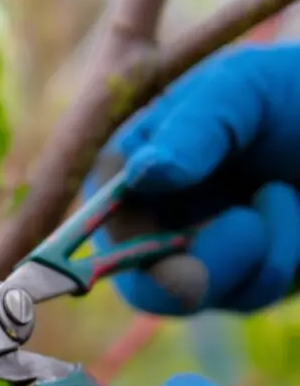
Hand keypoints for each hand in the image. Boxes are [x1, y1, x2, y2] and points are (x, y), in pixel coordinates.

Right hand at [84, 44, 299, 313]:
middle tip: (246, 228)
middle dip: (193, 267)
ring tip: (281, 196)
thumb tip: (144, 173)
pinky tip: (295, 219)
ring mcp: (201, 254)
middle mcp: (158, 216)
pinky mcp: (246, 280)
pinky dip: (278, 259)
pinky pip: (246, 295)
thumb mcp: (242, 89)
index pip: (104, 217)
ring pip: (195, 295)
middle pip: (140, 280)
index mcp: (138, 165)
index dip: (125, 239)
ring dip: (249, 251)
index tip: (166, 237)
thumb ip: (194, 126)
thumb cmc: (295, 93)